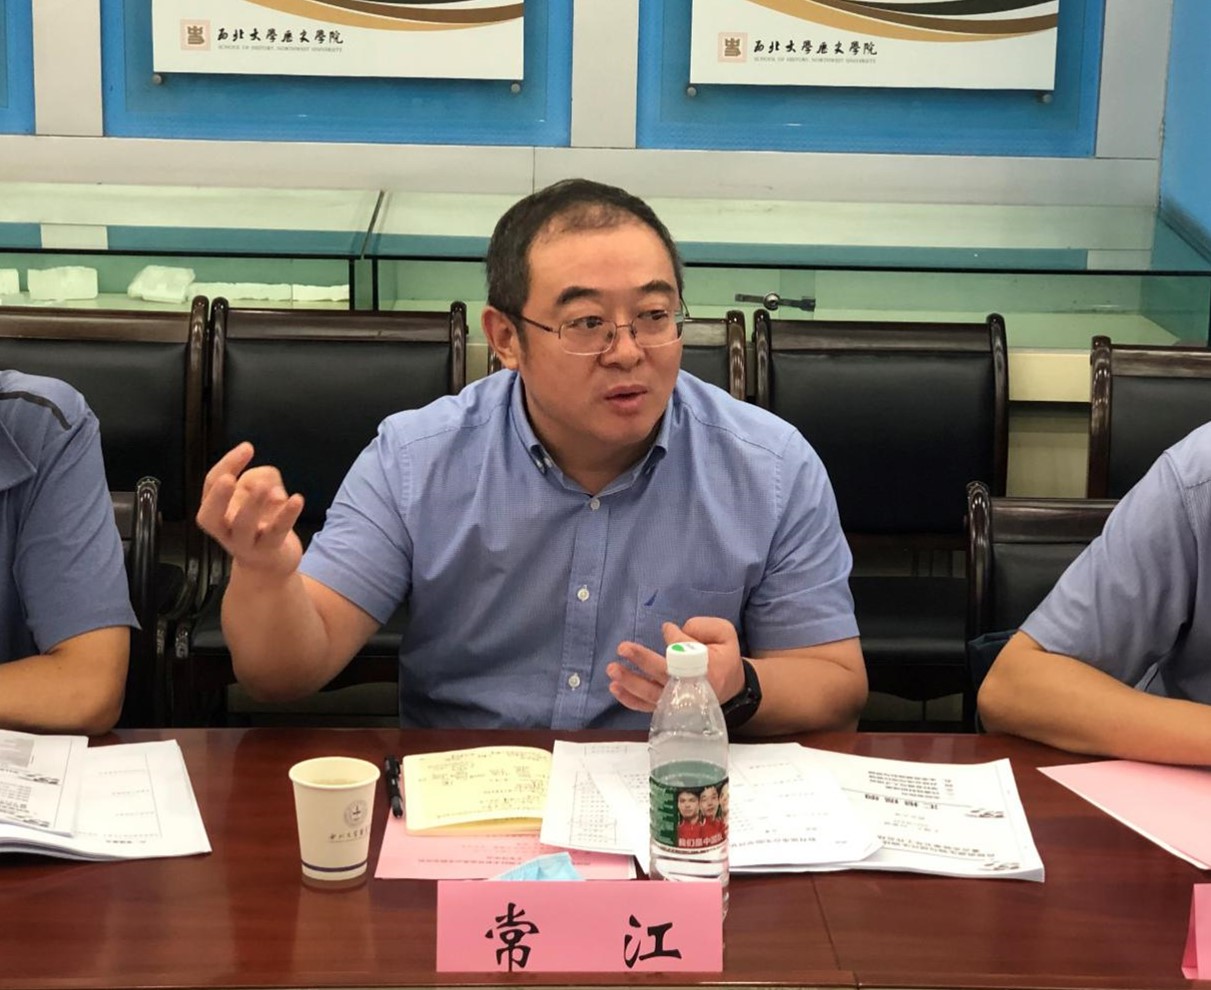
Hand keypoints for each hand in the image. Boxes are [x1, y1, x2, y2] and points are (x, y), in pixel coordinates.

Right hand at [196, 442, 304, 580]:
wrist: (269, 565)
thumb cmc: (259, 521)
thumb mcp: (257, 493)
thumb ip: (260, 479)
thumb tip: (265, 483)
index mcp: (215, 511)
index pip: (212, 484)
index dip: (227, 464)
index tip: (248, 447)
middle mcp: (224, 529)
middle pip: (212, 514)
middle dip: (219, 496)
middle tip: (231, 478)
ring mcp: (244, 543)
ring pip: (243, 525)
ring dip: (253, 504)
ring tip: (266, 488)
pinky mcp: (268, 551)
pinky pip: (276, 532)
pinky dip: (286, 515)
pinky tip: (297, 499)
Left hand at [608, 617, 745, 712]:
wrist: (731, 686)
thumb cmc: (724, 656)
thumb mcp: (724, 634)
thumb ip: (701, 627)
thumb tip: (669, 631)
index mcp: (709, 670)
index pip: (687, 654)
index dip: (676, 641)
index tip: (668, 629)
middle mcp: (691, 690)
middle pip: (664, 675)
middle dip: (642, 661)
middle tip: (623, 648)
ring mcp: (678, 703)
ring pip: (651, 694)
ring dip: (630, 682)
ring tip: (612, 670)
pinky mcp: (668, 708)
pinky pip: (646, 706)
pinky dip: (630, 699)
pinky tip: (615, 688)